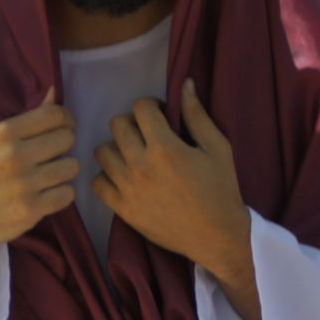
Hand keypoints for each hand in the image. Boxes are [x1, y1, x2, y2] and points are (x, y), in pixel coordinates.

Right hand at [0, 92, 77, 260]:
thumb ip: (31, 116)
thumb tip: (56, 91)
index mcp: (4, 133)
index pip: (55, 115)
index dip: (65, 120)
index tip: (60, 128)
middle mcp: (14, 156)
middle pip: (67, 138)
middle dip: (63, 145)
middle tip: (51, 154)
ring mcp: (24, 184)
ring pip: (72, 166)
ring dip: (64, 171)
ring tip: (48, 174)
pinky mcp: (31, 209)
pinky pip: (68, 193)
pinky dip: (61, 193)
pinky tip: (47, 192)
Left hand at [93, 82, 255, 316]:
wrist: (217, 236)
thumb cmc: (221, 189)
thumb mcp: (217, 148)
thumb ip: (197, 115)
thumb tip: (185, 83)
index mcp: (165, 147)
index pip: (140, 107)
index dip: (151, 105)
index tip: (161, 116)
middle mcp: (141, 165)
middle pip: (117, 124)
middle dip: (133, 123)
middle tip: (147, 134)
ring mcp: (128, 188)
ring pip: (102, 151)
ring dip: (117, 148)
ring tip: (134, 155)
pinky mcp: (122, 209)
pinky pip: (97, 182)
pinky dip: (107, 176)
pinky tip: (124, 176)